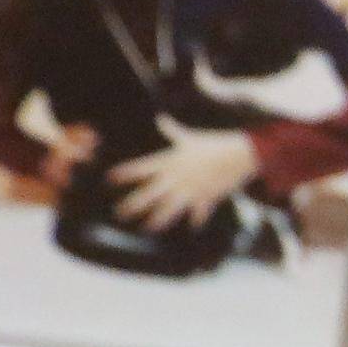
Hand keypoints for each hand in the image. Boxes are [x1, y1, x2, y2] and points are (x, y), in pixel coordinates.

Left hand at [107, 128, 258, 229]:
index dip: (125, 173)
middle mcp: (176, 179)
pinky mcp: (205, 198)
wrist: (237, 154)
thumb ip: (172, 131)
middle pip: (149, 194)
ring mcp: (190, 190)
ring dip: (158, 220)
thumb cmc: (213, 144)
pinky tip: (194, 227)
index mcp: (170, 162)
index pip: (141, 168)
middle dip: (133, 204)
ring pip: (169, 209)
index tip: (110, 178)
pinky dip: (197, 219)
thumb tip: (161, 118)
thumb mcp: (190, 138)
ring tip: (148, 227)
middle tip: (120, 213)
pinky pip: (198, 212)